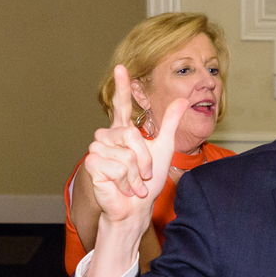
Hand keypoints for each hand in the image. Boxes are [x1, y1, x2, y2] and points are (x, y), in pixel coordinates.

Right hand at [84, 66, 188, 227]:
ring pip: (125, 153)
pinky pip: (116, 166)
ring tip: (131, 183)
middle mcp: (108, 137)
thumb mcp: (164, 149)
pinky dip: (124, 180)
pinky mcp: (92, 164)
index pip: (121, 105)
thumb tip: (183, 99)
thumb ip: (170, 124)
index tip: (122, 68)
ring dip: (134, 173)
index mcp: (123, 132)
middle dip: (144, 159)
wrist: (135, 208)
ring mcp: (97, 150)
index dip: (121, 87)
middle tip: (143, 176)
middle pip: (131, 134)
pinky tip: (120, 187)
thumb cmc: (146, 183)